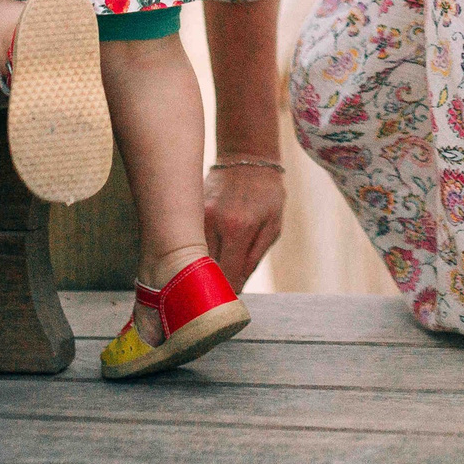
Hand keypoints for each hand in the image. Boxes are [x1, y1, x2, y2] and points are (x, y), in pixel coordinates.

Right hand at [203, 159, 286, 288]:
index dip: (226, 295)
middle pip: (205, 269)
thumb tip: (236, 289)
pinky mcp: (190, 211)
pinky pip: (191, 241)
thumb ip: (254, 259)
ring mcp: (198, 216)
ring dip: (200, 270)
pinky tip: (201, 257)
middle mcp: (214, 222)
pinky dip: (195, 253)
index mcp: (239, 228)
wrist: (247, 158)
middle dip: (210, 286)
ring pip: (194, 257)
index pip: (226, 275)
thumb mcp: (272, 227)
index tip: (226, 306)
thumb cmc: (267, 194)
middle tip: (214, 299)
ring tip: (206, 279)